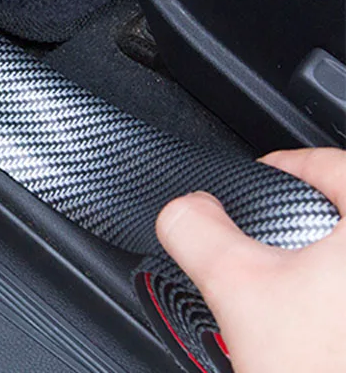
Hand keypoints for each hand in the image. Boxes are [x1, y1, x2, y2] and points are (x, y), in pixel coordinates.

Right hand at [157, 148, 345, 372]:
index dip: (290, 166)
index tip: (268, 179)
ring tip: (298, 294)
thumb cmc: (321, 371)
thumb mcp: (235, 285)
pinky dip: (335, 302)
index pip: (333, 164)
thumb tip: (185, 209)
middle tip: (281, 239)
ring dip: (325, 268)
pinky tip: (319, 330)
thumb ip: (198, 229)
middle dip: (312, 222)